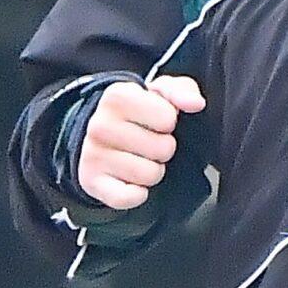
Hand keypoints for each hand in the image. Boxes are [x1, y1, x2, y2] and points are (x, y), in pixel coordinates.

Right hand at [76, 74, 205, 207]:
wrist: (99, 136)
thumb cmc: (137, 114)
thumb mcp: (159, 94)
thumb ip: (182, 91)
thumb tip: (195, 103)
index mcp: (118, 97)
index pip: (168, 118)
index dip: (169, 123)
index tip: (156, 122)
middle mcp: (100, 125)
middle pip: (163, 149)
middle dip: (163, 149)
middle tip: (149, 143)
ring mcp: (94, 154)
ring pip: (150, 175)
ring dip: (153, 171)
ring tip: (140, 159)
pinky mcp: (92, 182)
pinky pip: (130, 197)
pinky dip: (137, 194)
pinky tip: (131, 181)